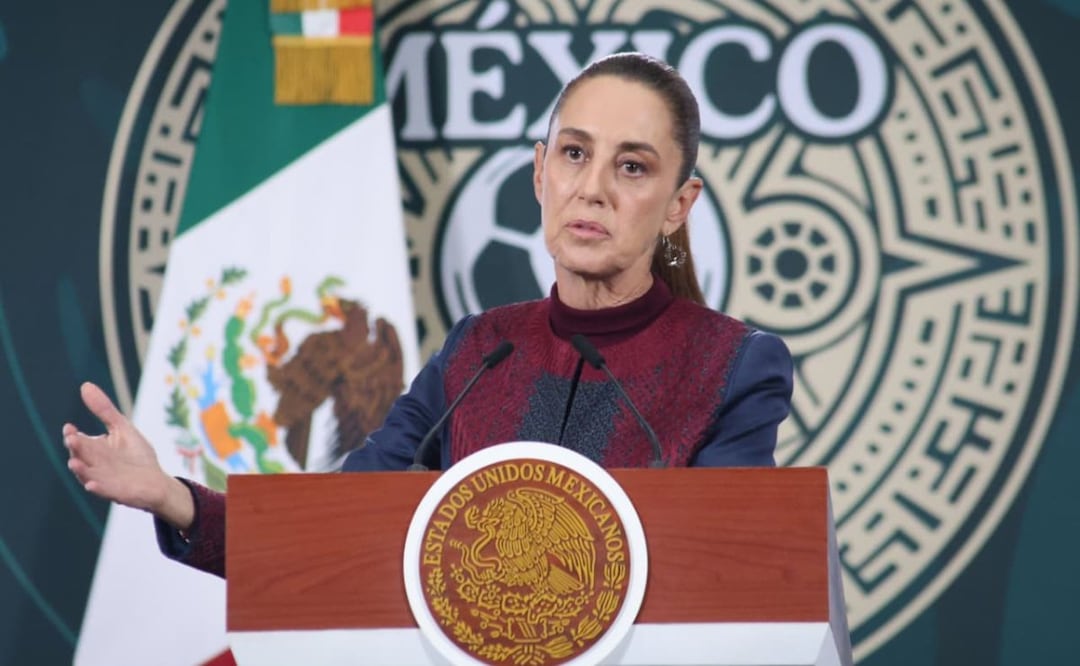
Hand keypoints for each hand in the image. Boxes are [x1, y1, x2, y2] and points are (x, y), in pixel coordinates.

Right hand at [64, 382, 194, 529]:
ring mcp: (103, 480)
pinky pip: (103, 491)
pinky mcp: (116, 492)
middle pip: (80, 456)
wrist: (156, 481)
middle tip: (71, 438)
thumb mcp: (122, 428)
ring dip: (80, 470)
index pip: (78, 441)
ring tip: (74, 463)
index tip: (70, 427)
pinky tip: (91, 485)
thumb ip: (104, 410)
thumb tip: (85, 385)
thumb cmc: (136, 455)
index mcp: (93, 449)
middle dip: (76, 449)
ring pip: (87, 475)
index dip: (72, 435)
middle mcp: (94, 465)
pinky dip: (96, 488)